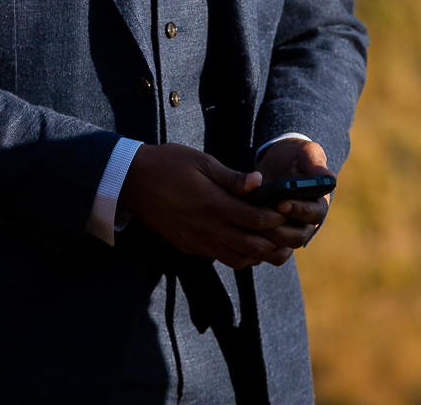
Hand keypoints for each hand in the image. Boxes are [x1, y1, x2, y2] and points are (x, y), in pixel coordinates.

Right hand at [118, 143, 292, 269]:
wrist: (132, 182)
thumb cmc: (169, 164)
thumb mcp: (202, 162)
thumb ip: (232, 177)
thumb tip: (259, 182)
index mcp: (213, 204)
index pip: (256, 219)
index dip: (277, 216)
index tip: (287, 207)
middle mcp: (207, 228)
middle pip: (252, 246)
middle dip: (274, 239)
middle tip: (287, 227)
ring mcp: (198, 241)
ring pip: (239, 259)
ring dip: (259, 251)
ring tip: (272, 236)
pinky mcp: (190, 247)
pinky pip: (222, 258)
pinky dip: (240, 254)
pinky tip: (247, 239)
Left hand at [253, 138, 335, 253]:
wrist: (274, 163)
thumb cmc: (293, 155)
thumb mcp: (305, 152)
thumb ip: (315, 161)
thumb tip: (328, 177)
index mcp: (318, 201)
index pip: (316, 214)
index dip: (300, 211)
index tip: (281, 203)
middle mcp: (306, 221)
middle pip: (299, 236)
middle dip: (279, 229)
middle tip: (261, 216)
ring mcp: (289, 232)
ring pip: (283, 248)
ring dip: (267, 238)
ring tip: (250, 223)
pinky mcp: (274, 238)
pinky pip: (268, 253)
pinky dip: (257, 247)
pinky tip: (244, 233)